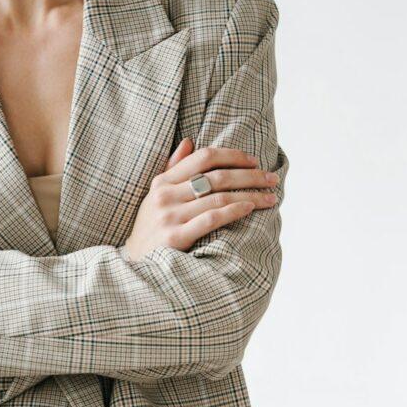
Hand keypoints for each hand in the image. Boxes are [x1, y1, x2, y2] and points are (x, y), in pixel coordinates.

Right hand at [122, 138, 278, 259]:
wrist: (133, 264)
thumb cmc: (151, 229)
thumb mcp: (155, 196)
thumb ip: (173, 169)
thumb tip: (189, 141)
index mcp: (162, 182)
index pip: (204, 157)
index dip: (233, 155)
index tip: (254, 160)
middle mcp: (165, 195)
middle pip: (217, 176)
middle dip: (250, 175)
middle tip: (272, 178)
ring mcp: (170, 216)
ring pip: (219, 197)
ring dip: (250, 195)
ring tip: (270, 197)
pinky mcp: (176, 237)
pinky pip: (211, 219)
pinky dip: (234, 211)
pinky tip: (250, 209)